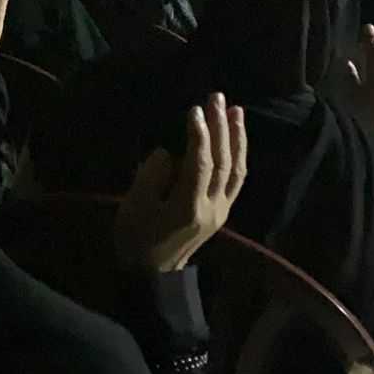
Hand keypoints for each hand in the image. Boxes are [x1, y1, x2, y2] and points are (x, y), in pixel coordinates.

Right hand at [115, 94, 247, 272]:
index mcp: (188, 207)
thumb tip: (169, 152)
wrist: (153, 275)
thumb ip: (151, 176)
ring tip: (236, 111)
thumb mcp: (134, 206)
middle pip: (222, 163)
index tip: (194, 110)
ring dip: (237, 139)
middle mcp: (212, 208)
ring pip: (236, 170)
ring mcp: (221, 211)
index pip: (199, 164)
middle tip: (217, 98)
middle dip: (221, 128)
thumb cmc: (136, 239)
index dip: (199, 136)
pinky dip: (239, 157)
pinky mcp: (222, 212)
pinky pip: (236, 180)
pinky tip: (236, 139)